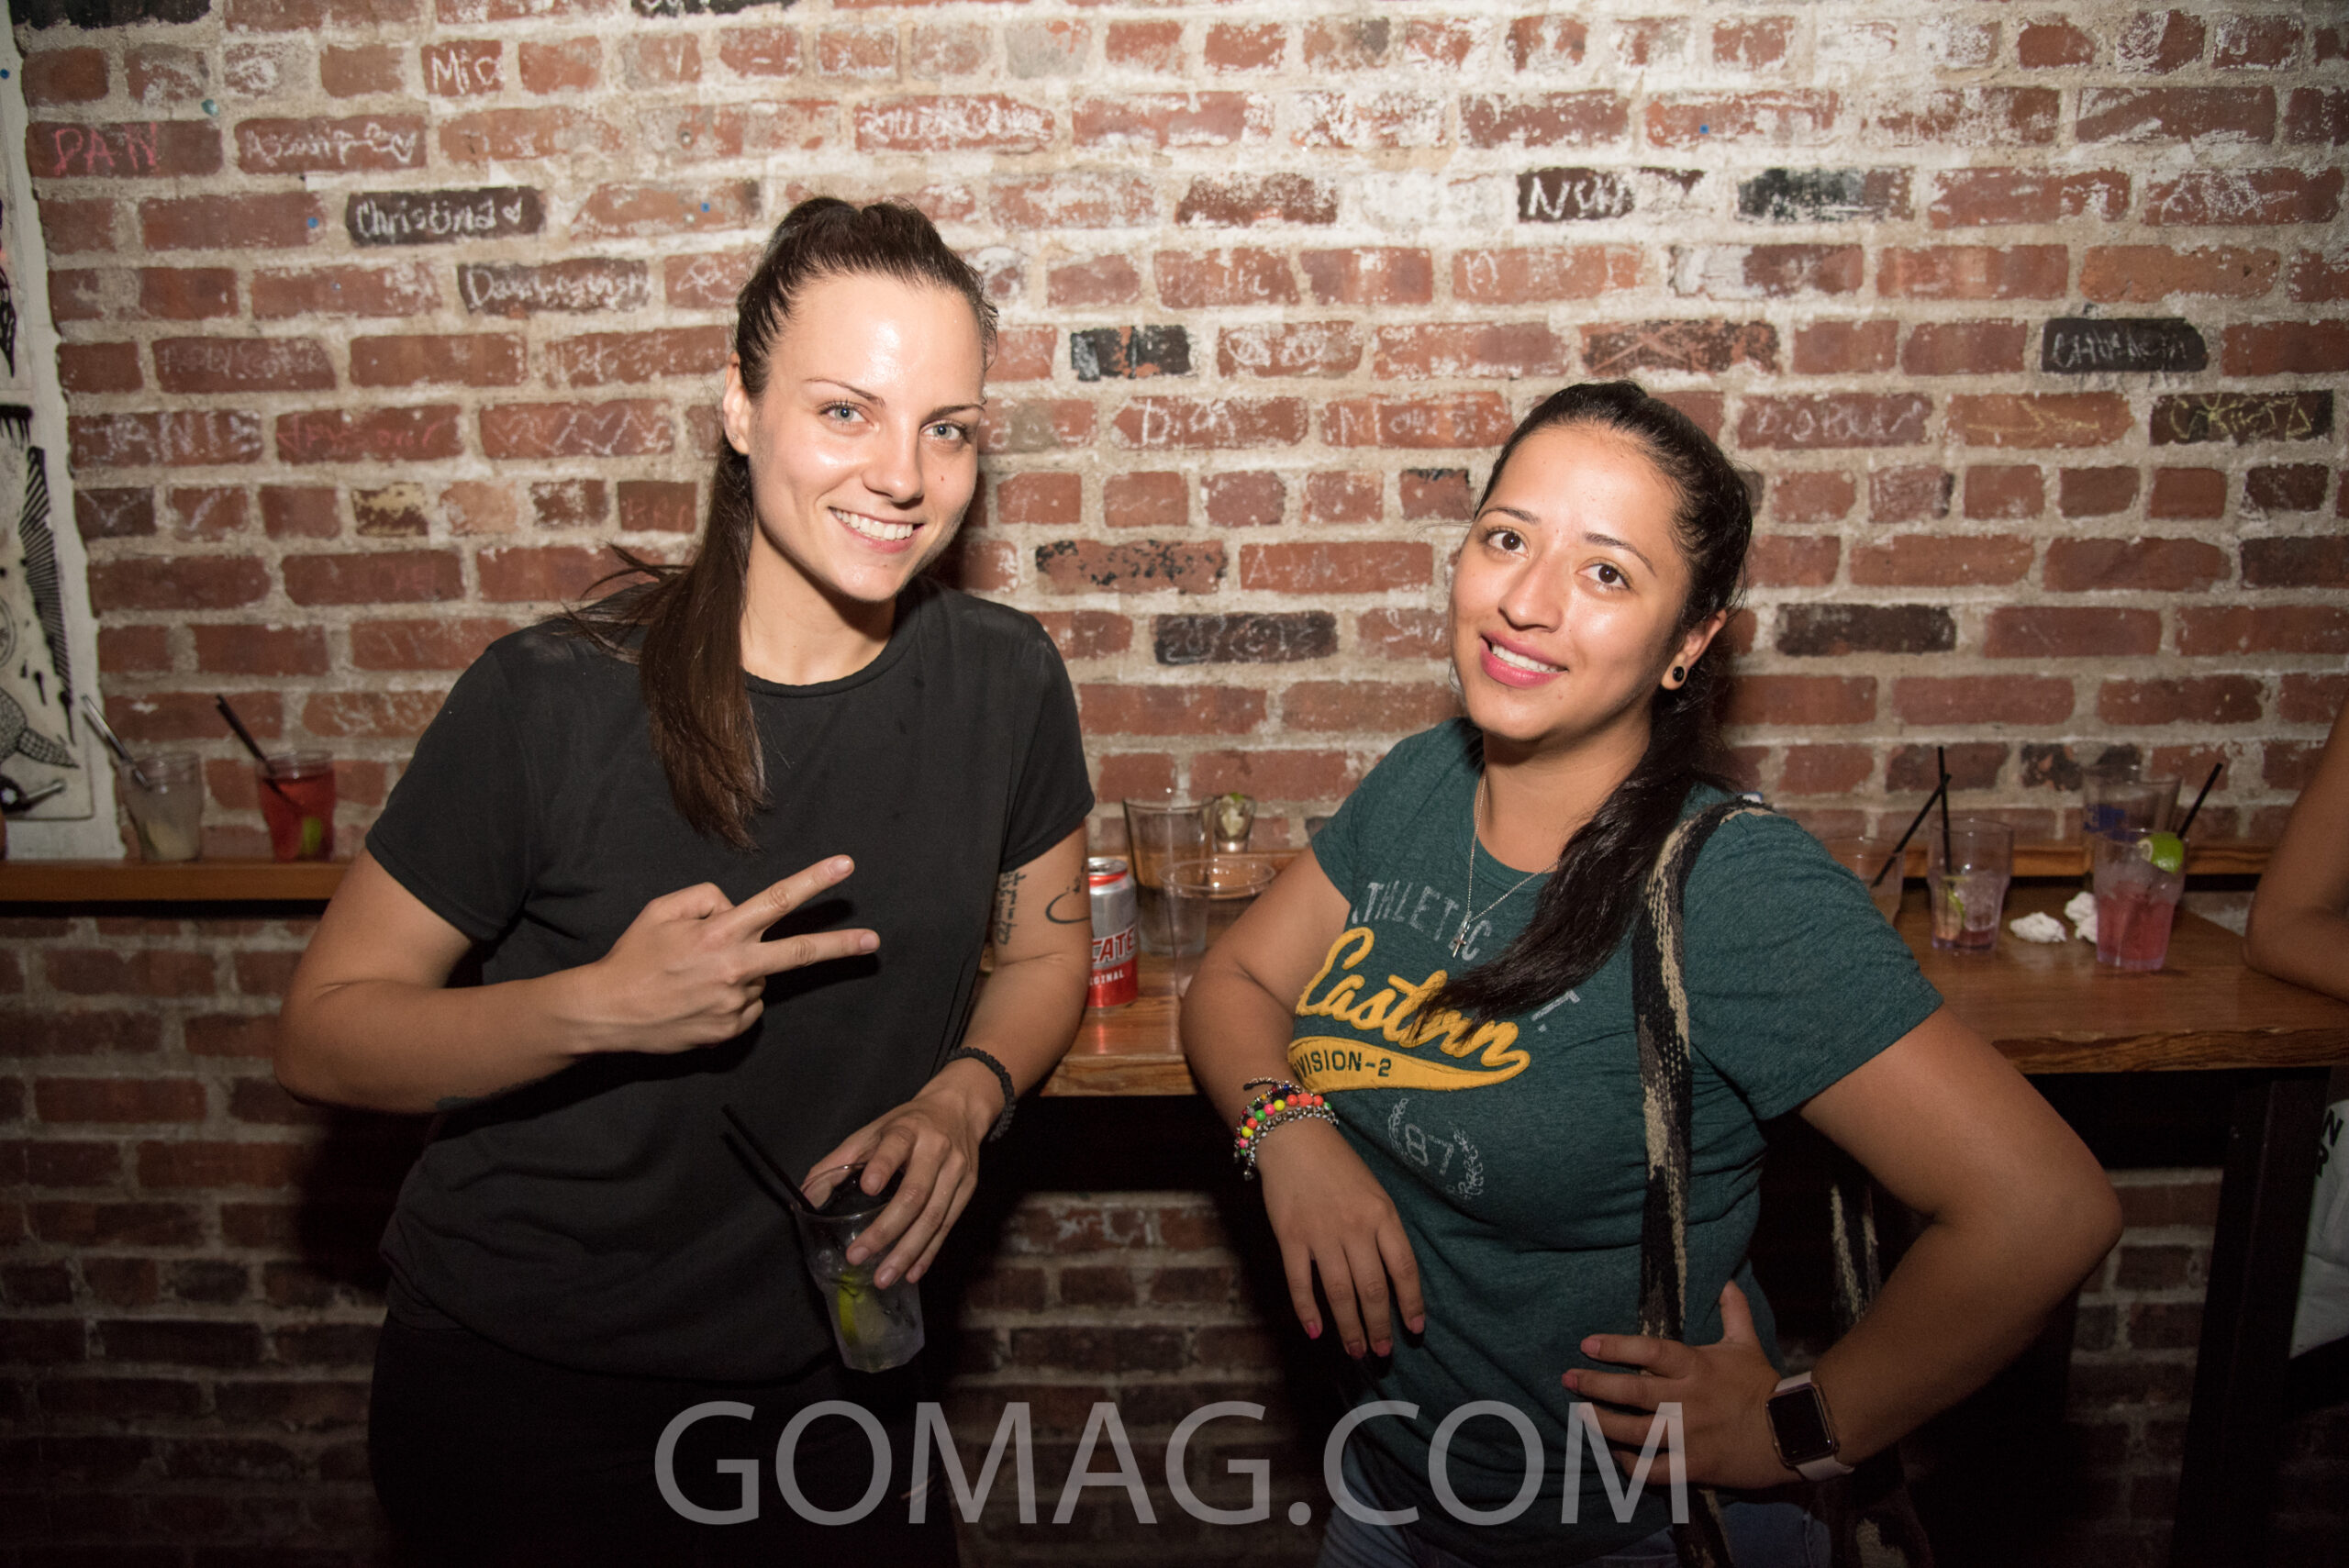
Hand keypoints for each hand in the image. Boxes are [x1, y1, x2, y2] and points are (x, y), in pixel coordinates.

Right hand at [573, 857, 876, 1054]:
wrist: (606, 1013)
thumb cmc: (633, 957)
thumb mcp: (661, 909)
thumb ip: (706, 898)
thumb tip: (735, 907)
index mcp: (721, 931)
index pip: (778, 899)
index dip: (815, 880)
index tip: (846, 866)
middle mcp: (736, 967)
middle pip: (800, 952)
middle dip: (841, 946)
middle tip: (873, 941)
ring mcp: (736, 1002)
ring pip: (759, 978)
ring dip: (742, 973)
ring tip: (695, 978)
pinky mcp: (730, 1030)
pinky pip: (746, 1006)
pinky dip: (731, 1000)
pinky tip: (697, 1000)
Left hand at [802, 1060, 999, 1288]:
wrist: (960, 1109)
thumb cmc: (909, 1123)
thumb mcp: (873, 1130)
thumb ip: (839, 1160)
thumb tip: (806, 1196)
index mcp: (908, 1129)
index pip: (897, 1145)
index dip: (884, 1165)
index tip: (868, 1188)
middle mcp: (936, 1149)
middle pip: (915, 1194)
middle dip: (886, 1229)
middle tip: (859, 1256)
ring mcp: (956, 1171)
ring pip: (933, 1217)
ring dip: (908, 1251)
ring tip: (885, 1277)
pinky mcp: (968, 1189)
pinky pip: (947, 1226)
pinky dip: (929, 1252)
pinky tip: (912, 1272)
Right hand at [1256, 1118, 1425, 1358]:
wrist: (1294, 1137)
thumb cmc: (1338, 1165)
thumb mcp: (1374, 1191)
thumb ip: (1384, 1230)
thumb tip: (1393, 1277)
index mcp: (1382, 1214)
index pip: (1404, 1269)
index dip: (1411, 1303)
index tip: (1415, 1330)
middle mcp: (1355, 1227)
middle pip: (1372, 1289)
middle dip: (1379, 1326)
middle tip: (1381, 1353)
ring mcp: (1321, 1233)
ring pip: (1340, 1293)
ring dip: (1349, 1327)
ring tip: (1356, 1351)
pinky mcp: (1290, 1236)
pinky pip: (1301, 1282)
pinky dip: (1308, 1310)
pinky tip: (1316, 1331)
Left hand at [1562, 1281, 1792, 1489]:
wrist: (1793, 1433)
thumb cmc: (1764, 1386)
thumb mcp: (1747, 1344)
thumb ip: (1734, 1312)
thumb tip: (1727, 1280)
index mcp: (1696, 1367)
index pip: (1650, 1351)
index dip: (1616, 1347)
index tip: (1587, 1345)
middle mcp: (1687, 1400)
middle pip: (1632, 1391)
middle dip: (1595, 1385)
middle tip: (1568, 1379)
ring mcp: (1689, 1435)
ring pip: (1635, 1432)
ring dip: (1603, 1425)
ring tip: (1580, 1417)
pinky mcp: (1695, 1466)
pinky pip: (1654, 1470)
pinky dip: (1631, 1465)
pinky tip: (1617, 1456)